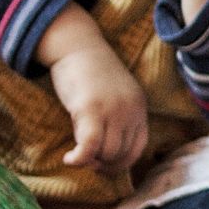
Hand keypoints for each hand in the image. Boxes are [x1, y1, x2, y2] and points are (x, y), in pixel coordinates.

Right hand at [47, 39, 149, 168]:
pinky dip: (80, 159)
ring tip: (78, 153)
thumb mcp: (113, 95)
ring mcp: (113, 109)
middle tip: (86, 158)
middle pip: (122, 153)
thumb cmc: (90, 73)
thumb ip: (117, 118)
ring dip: (91, 161)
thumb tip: (104, 155)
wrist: (77, 45)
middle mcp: (131, 109)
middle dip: (103, 163)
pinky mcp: (91, 109)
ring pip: (107, 153)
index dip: (121, 162)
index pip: (139, 147)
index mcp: (139, 107)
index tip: (103, 164)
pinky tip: (69, 159)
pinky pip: (89, 146)